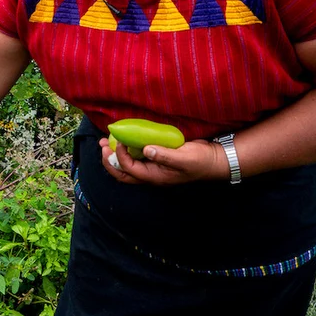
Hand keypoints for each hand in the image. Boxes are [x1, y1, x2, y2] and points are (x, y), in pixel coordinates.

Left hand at [99, 138, 228, 184]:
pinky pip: (136, 156)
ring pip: (127, 164)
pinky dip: (126, 149)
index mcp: (155, 177)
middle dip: (109, 160)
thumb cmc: (200, 161)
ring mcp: (152, 166)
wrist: (213, 159)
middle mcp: (150, 174)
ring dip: (115, 154)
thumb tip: (146, 150)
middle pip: (123, 172)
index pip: (130, 169)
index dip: (120, 157)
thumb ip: (165, 155)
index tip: (118, 141)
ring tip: (106, 141)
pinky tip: (123, 138)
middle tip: (102, 145)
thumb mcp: (184, 158)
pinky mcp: (156, 157)